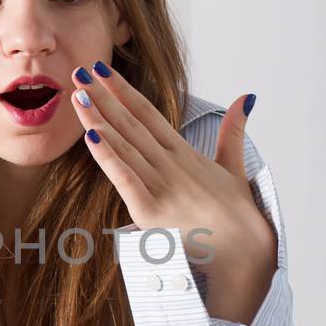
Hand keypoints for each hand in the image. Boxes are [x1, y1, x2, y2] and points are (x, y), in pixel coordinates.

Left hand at [71, 62, 276, 299]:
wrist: (247, 253)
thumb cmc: (240, 215)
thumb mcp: (235, 166)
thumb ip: (233, 131)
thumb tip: (246, 98)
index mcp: (185, 154)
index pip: (148, 114)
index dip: (123, 91)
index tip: (102, 72)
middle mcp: (171, 164)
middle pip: (130, 123)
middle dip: (103, 97)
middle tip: (79, 71)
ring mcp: (161, 186)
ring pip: (124, 145)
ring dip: (98, 119)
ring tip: (77, 96)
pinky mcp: (152, 211)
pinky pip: (125, 178)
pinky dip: (108, 157)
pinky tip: (90, 136)